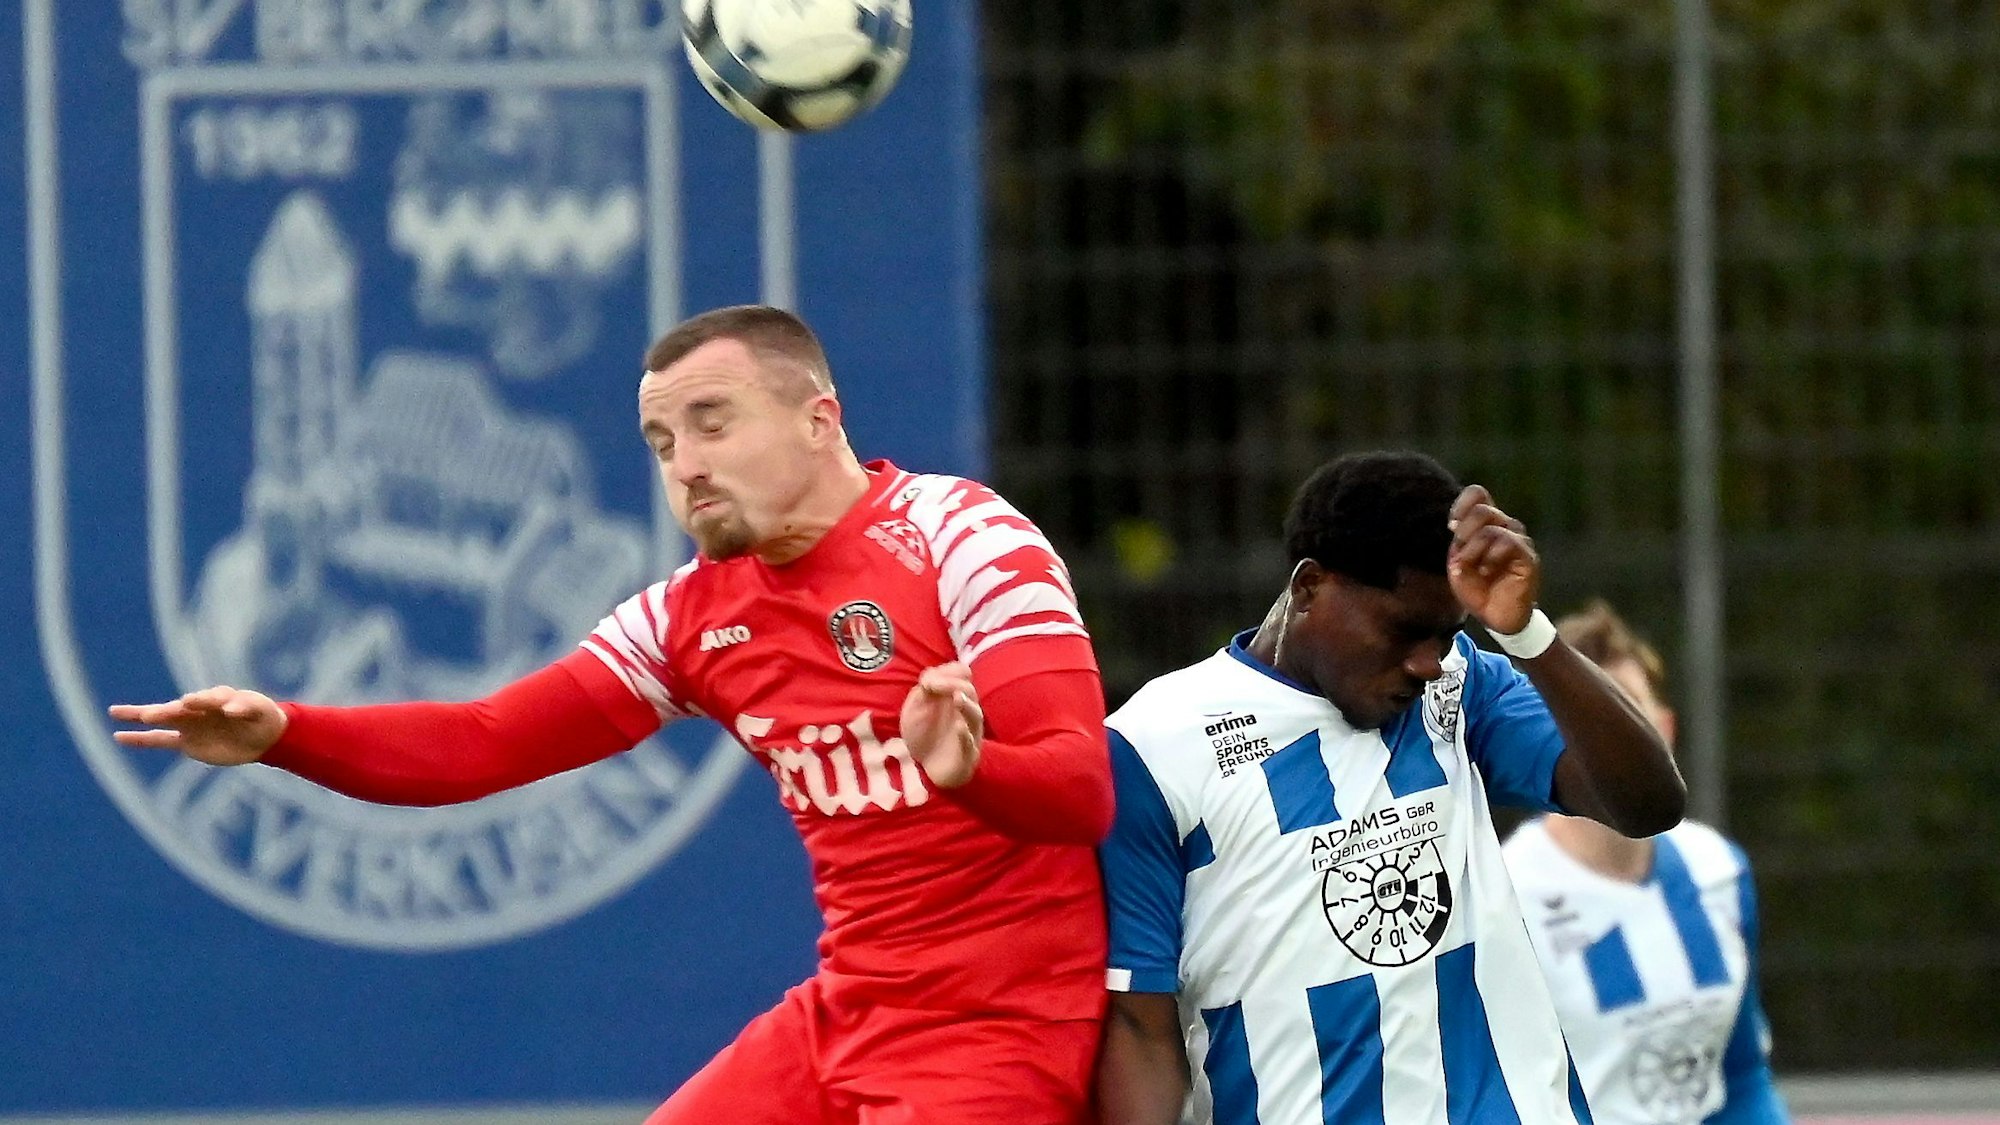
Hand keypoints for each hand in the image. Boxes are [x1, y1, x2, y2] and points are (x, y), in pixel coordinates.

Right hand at [107, 685, 286, 766]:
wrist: (262, 736)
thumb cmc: (261, 716)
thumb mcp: (260, 710)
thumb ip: (246, 708)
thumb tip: (230, 709)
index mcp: (218, 697)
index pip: (208, 698)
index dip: (202, 700)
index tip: (191, 702)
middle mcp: (200, 709)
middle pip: (179, 708)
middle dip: (164, 711)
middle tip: (148, 714)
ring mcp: (191, 724)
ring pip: (162, 719)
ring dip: (142, 716)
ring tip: (116, 712)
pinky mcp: (187, 742)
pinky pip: (159, 740)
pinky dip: (140, 739)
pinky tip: (119, 737)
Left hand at [898, 663, 983, 788]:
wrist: (926, 769)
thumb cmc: (923, 735)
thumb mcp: (914, 711)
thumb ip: (921, 693)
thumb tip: (929, 676)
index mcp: (954, 697)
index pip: (961, 675)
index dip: (948, 672)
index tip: (927, 680)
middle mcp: (965, 712)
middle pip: (969, 691)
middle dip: (952, 684)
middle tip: (932, 685)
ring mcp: (969, 732)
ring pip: (975, 715)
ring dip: (967, 705)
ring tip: (957, 698)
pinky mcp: (968, 754)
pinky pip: (970, 744)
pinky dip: (965, 735)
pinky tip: (959, 727)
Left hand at [1447, 485, 1539, 634]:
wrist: (1496, 617)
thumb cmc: (1477, 588)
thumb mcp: (1458, 562)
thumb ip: (1458, 540)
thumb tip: (1454, 524)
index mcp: (1486, 525)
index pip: (1478, 494)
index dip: (1461, 505)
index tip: (1451, 527)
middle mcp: (1505, 527)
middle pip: (1482, 509)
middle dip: (1464, 532)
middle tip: (1461, 555)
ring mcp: (1519, 540)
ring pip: (1492, 527)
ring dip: (1474, 549)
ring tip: (1475, 568)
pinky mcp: (1528, 557)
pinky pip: (1509, 541)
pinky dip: (1491, 556)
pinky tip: (1486, 571)